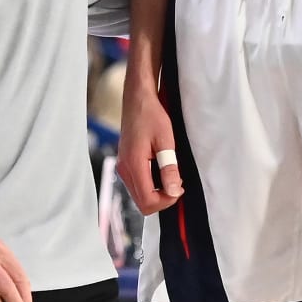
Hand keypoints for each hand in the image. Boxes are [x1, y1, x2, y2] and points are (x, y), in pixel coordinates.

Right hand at [117, 87, 182, 213]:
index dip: (166, 201)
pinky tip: (161, 173)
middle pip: (142, 203)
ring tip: (171, 177)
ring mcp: (122, 166)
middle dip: (162, 200)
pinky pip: (137, 185)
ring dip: (156, 194)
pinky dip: (150, 186)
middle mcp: (124, 168)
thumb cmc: (151, 114)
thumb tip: (173, 191)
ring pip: (139, 196)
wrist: (137, 99)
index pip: (147, 200)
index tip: (179, 188)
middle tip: (176, 184)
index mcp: (133, 163)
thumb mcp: (166, 140)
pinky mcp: (125, 163)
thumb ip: (169, 168)